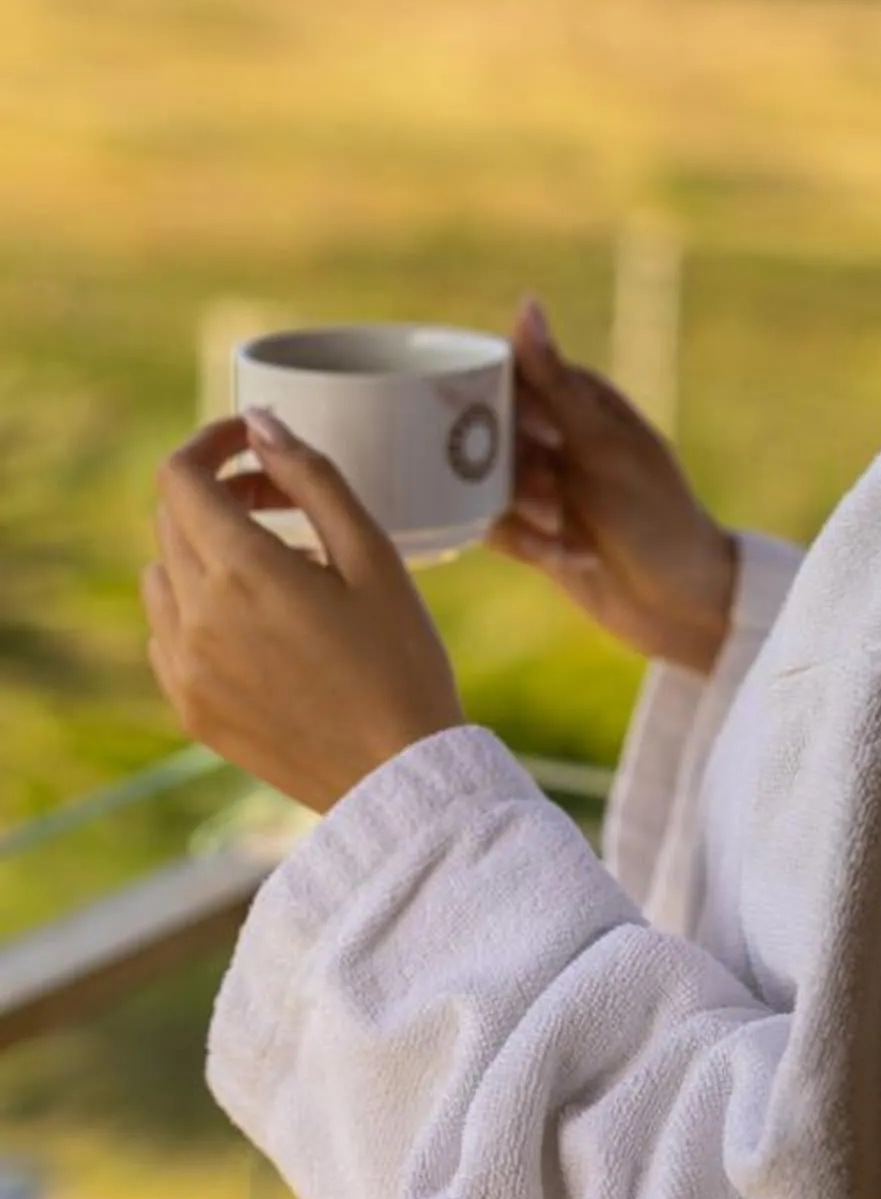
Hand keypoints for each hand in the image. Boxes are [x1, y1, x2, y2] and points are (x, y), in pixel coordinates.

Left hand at [143, 413, 465, 814]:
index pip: (179, 476)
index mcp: (242, 571)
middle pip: (172, 518)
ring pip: (162, 574)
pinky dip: (197, 606)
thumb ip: (313, 478)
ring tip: (280, 564)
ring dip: (206, 548)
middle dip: (222, 491)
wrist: (397, 774)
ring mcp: (184, 666)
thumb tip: (263, 424)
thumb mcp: (373, 555)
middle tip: (287, 499)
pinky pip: (166, 631)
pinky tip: (260, 621)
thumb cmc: (401, 659)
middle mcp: (195, 616)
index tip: (253, 440)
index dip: (212, 442)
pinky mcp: (189, 706)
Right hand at [487, 297, 737, 673]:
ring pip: (485, 482)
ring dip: (522, 511)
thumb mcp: (604, 446)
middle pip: (487, 431)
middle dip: (512, 469)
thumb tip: (525, 302)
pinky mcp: (533, 531)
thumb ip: (554, 382)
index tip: (507, 429)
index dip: (495, 399)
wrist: (684, 603)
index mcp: (577, 399)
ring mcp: (542, 484)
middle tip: (553, 498)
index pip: (507, 373)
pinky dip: (528, 544)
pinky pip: (495, 528)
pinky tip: (571, 559)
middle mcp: (555, 435)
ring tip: (564, 532)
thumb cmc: (659, 512)